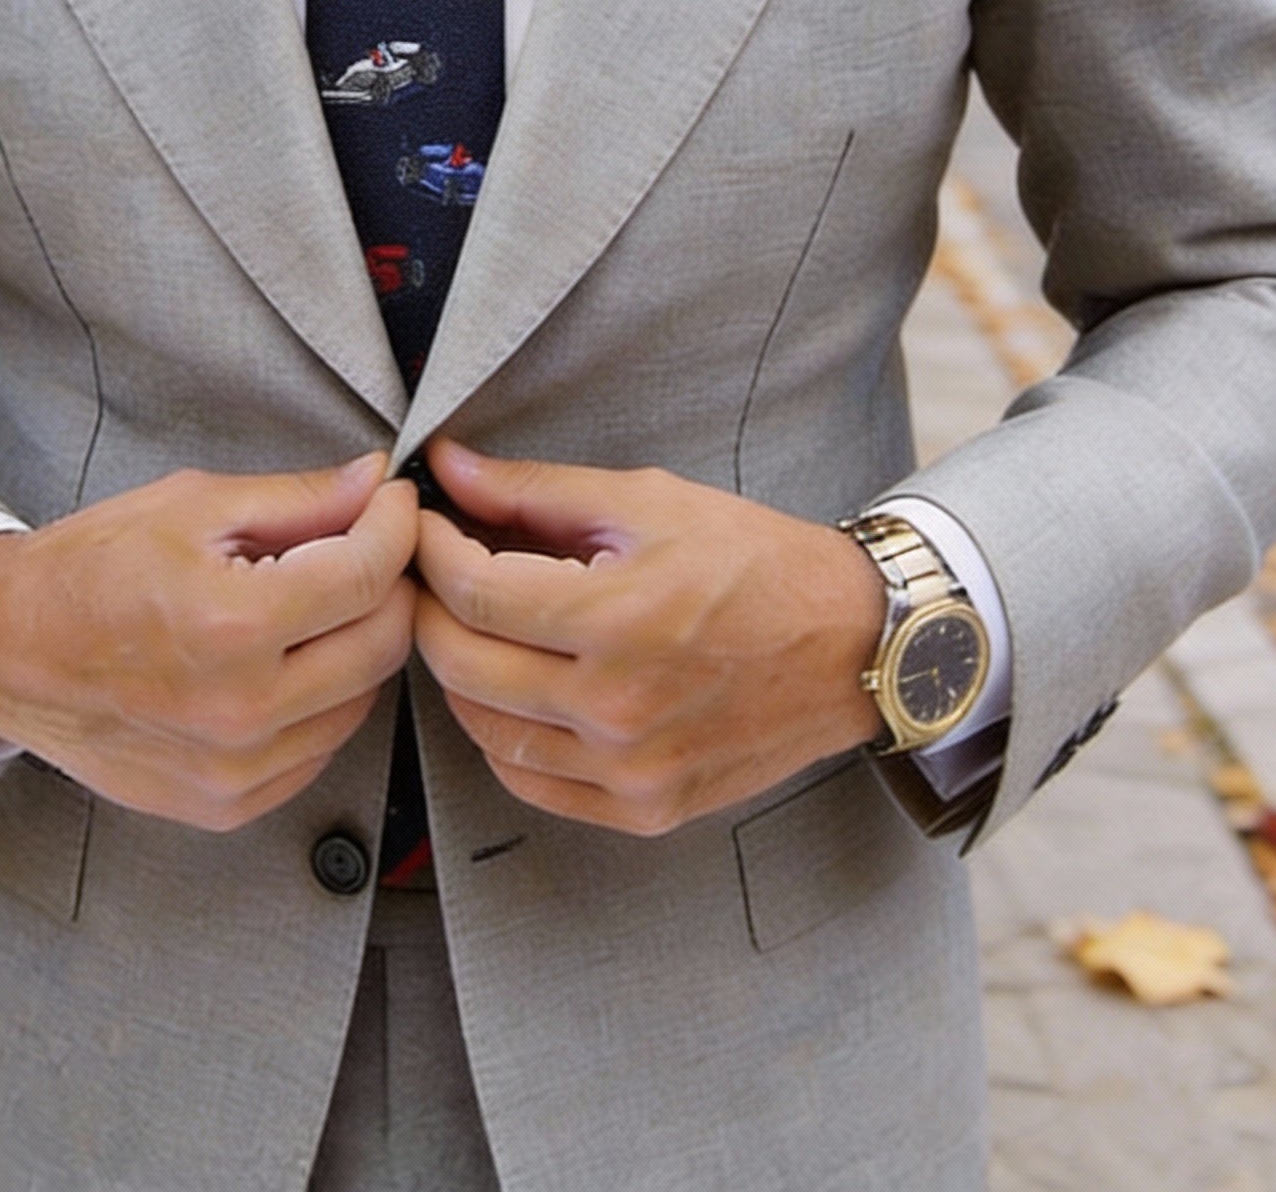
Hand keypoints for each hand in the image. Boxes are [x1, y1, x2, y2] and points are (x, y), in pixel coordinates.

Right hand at [0, 455, 417, 831]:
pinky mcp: (227, 804)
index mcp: (231, 625)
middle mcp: (240, 710)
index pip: (368, 575)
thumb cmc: (91, 568)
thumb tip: (375, 482)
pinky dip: (323, 698)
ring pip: (362, 699)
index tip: (392, 502)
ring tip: (316, 601)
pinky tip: (285, 658)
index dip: (395, 526)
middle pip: (383, 642)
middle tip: (364, 545)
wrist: (7, 651)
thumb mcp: (193, 506)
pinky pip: (320, 747)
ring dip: (358, 642)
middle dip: (389, 582)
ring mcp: (235, 770)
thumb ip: (299, 499)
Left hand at [412, 441, 886, 835]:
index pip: (471, 591)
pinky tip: (515, 688)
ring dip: (460, 672)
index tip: (423, 524)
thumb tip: (447, 467)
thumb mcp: (648, 501)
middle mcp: (618, 707)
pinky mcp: (645, 809)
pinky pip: (530, 782)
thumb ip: (535, 490)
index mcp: (618, 619)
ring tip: (474, 624)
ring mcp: (630, 770)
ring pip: (484, 730)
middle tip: (433, 571)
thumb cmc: (756, 562)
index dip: (429, 550)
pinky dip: (502, 735)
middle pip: (461, 664)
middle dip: (428, 607)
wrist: (852, 645)